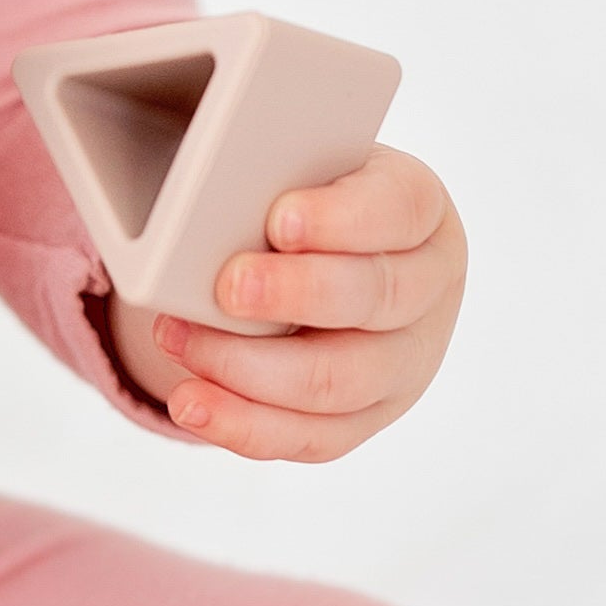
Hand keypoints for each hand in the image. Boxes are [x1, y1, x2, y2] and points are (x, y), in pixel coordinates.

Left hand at [114, 148, 464, 461]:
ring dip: (249, 367)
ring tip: (178, 338)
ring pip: (339, 383)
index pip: (398, 210)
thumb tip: (204, 175)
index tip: (278, 220)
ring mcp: (403, 364)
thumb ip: (276, 166)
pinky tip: (191, 402)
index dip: (342, 220)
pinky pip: (309, 439)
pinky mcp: (366, 419)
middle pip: (376, 301)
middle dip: (295, 295)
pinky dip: (243, 425)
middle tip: (226, 285)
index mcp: (421, 212)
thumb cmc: (313, 202)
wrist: (336, 259)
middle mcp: (427, 292)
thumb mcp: (310, 168)